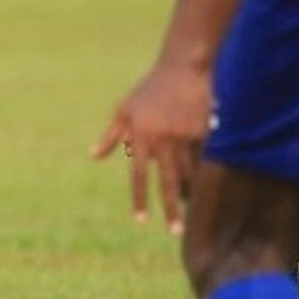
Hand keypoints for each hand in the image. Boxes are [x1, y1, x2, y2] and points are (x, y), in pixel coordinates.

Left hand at [91, 57, 212, 235]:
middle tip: (175, 233)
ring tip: (192, 210)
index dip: (139, 199)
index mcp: (141, 136)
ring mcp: (185, 135)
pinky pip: (204, 157)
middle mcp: (162, 139)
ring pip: (190, 173)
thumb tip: (93, 157)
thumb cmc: (150, 89)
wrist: (183, 66)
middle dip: (172, 209)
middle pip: (168, 182)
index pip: (139, 176)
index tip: (140, 221)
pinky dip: (204, 171)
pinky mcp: (205, 130)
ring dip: (190, 193)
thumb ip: (111, 136)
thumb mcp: (125, 109)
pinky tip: (206, 183)